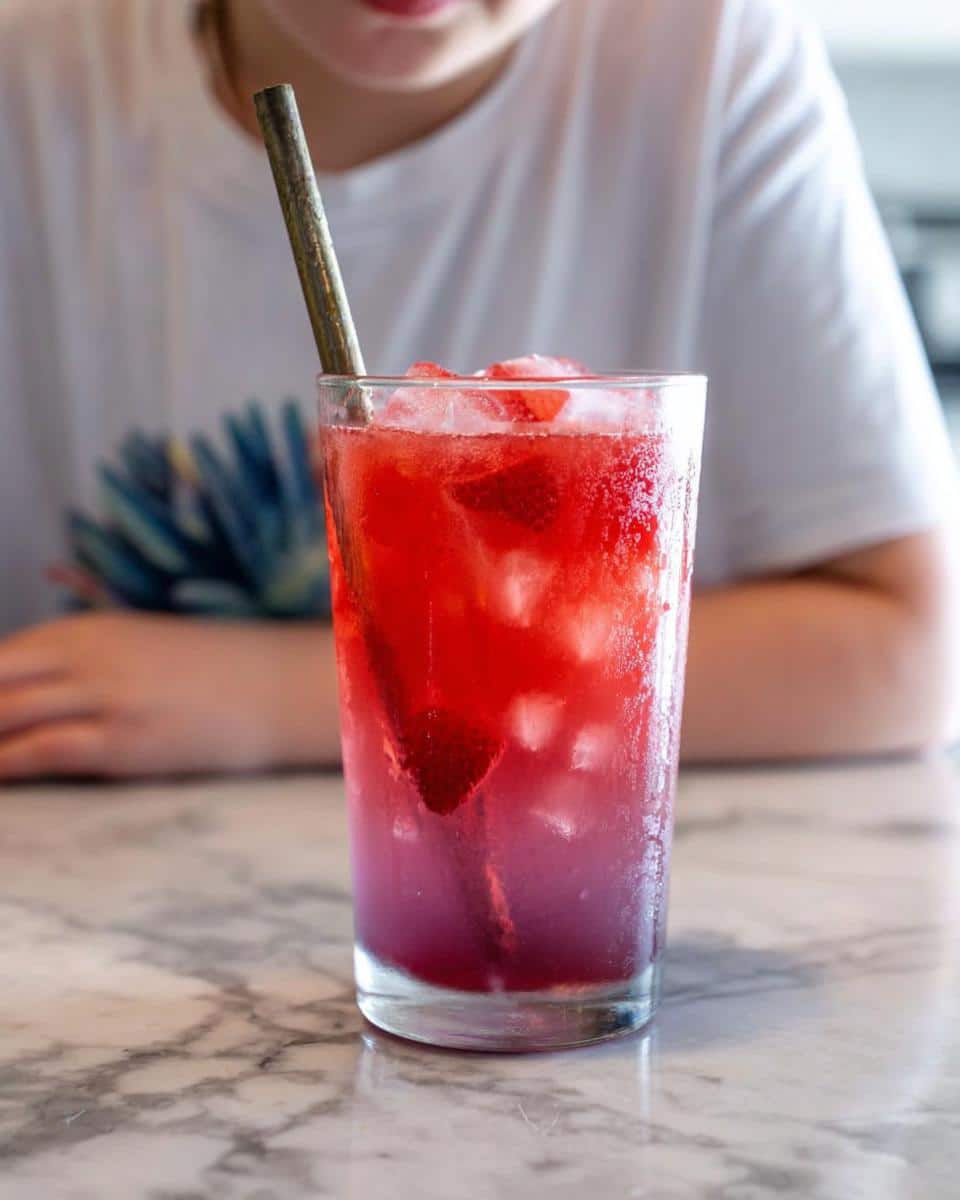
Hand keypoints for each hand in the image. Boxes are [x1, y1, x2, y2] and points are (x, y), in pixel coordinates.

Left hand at [0, 612, 341, 780]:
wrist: (277, 686)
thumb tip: (27, 692)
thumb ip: (80, 664)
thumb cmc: (210, 671)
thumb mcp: (137, 648)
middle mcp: (87, 657)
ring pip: (6, 715)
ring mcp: (106, 698)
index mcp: (86, 632)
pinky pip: (45, 750)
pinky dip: (8, 763)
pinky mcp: (125, 741)